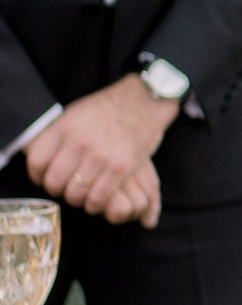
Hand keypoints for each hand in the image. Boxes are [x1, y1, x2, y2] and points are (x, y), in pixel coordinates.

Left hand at [24, 77, 170, 229]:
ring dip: (76, 199)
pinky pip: (98, 197)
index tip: (43, 178)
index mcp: (65, 127)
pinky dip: (94, 204)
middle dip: (57, 190)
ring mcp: (101, 156)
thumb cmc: (107, 108)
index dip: (37, 176)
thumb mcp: (75, 113)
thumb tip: (35, 154)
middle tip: (64, 188)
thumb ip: (56, 135)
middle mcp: (80, 142)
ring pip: (75, 193)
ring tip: (81, 195)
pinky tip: (95, 199)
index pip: (36, 161)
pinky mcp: (121, 167)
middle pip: (54, 181)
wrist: (144, 101)